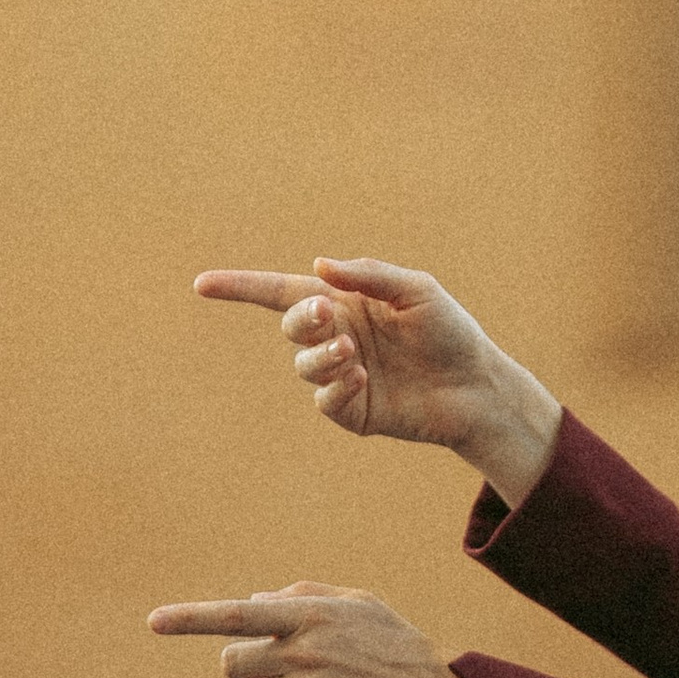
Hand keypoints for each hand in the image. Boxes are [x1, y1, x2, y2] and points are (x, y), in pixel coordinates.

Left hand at [146, 583, 523, 677]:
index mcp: (309, 616)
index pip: (235, 615)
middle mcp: (303, 653)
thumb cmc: (392, 644)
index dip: (190, 618)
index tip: (153, 621)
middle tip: (283, 667)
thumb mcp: (356, 603)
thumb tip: (252, 604)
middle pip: (232, 665)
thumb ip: (302, 596)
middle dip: (248, 666)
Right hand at [188, 255, 561, 504]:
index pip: (282, 291)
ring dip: (321, 355)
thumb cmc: (449, 330)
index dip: (241, 287)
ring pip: (304, 364)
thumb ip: (368, 275)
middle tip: (328, 314)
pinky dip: (336, 386)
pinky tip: (363, 378)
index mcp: (345, 302)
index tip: (201, 285)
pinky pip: (325, 399)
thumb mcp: (417, 290)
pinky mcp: (352, 410)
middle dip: (302, 318)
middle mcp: (337, 336)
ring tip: (352, 352)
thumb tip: (319, 267)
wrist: (477, 386)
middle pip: (291, 324)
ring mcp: (341, 375)